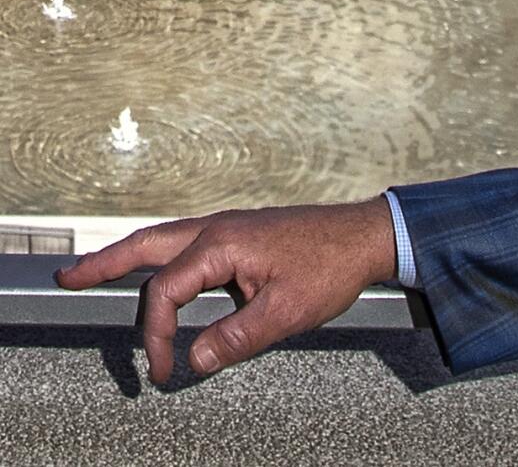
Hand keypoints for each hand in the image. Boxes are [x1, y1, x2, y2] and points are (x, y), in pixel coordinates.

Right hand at [55, 199, 398, 383]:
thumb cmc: (333, 266)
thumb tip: (195, 360)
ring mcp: (231, 226)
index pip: (166, 292)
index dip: (155, 335)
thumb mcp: (286, 311)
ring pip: (166, 239)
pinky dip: (162, 255)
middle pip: (148, 244)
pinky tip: (159, 270)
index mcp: (223, 242)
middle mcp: (219, 227)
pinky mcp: (243, 232)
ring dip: (130, 255)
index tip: (163, 370)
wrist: (369, 235)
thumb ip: (236, 339)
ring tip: (98, 270)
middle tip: (70, 277)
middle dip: (106, 263)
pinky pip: (188, 242)